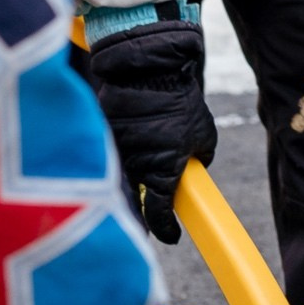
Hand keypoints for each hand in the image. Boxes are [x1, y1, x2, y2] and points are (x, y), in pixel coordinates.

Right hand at [88, 20, 215, 243]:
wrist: (149, 69)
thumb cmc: (179, 101)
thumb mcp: (201, 133)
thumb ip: (197, 157)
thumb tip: (193, 167)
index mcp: (163, 172)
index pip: (158, 215)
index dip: (164, 229)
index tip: (170, 235)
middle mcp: (136, 168)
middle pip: (133, 200)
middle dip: (138, 210)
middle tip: (144, 216)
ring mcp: (115, 152)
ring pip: (118, 178)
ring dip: (125, 179)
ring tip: (135, 169)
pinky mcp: (101, 135)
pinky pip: (108, 154)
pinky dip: (114, 154)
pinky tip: (122, 145)